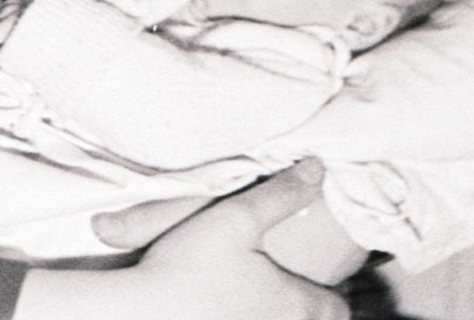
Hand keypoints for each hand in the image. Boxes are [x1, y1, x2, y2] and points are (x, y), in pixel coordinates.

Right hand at [14, 161, 348, 319]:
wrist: (137, 311)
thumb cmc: (188, 266)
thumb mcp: (236, 217)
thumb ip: (281, 194)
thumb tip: (318, 169)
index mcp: (294, 304)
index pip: (336, 310)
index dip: (332, 295)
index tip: (323, 279)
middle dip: (305, 306)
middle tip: (291, 282)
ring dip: (273, 313)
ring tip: (256, 294)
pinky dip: (246, 318)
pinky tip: (224, 305)